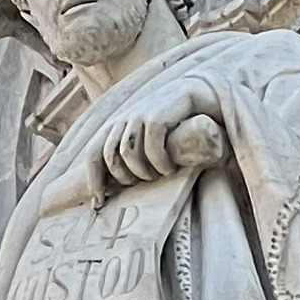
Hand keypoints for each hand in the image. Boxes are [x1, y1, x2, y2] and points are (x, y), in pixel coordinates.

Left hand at [85, 96, 227, 190]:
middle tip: (143, 182)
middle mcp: (126, 117)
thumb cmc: (180, 123)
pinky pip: (151, 147)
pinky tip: (171, 166)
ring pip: (128, 154)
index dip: (93, 180)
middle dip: (123, 178)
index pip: (93, 153)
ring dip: (143, 172)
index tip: (98, 204)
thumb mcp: (151, 139)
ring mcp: (141, 114)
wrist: (206, 95)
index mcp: (119, 124)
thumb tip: (114, 187)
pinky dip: (160, 163)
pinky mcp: (159, 114)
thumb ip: (134, 153)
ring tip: (159, 174)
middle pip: (108, 157)